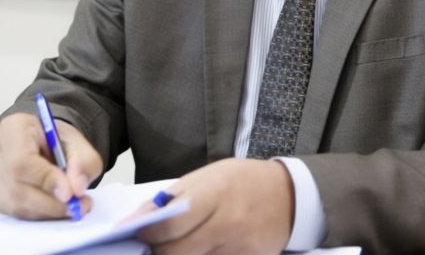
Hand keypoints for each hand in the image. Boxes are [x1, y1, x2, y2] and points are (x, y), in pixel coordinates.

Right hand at [0, 112, 102, 219]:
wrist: (40, 143)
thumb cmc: (55, 140)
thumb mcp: (78, 143)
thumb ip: (83, 161)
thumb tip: (77, 188)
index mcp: (13, 128)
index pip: (22, 160)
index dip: (45, 180)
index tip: (69, 193)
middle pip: (16, 187)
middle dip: (50, 202)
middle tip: (77, 206)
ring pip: (15, 203)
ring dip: (46, 211)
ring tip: (73, 208)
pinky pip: (13, 211)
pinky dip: (38, 214)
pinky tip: (56, 208)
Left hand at [133, 158, 293, 254]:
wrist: (288, 196)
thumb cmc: (242, 181)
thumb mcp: (208, 176)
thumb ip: (173, 198)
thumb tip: (136, 220)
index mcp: (215, 193)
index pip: (170, 225)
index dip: (148, 233)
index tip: (140, 232)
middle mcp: (228, 222)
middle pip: (177, 252)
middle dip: (159, 250)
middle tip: (157, 242)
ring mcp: (240, 247)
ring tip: (180, 243)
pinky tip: (202, 249)